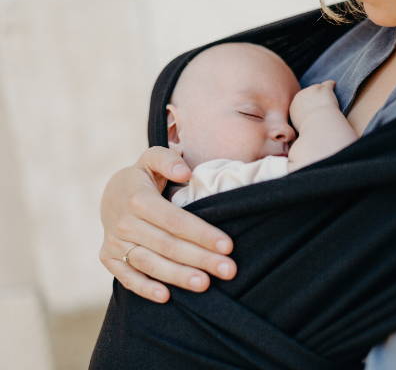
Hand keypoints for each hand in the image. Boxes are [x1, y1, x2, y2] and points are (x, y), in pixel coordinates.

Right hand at [99, 146, 236, 302]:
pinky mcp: (108, 258)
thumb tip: (185, 172)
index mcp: (138, 199)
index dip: (202, 234)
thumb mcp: (152, 158)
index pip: (175, 221)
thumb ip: (168, 160)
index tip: (228, 246)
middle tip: (228, 270)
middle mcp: (124, 223)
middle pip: (167, 245)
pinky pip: (126, 277)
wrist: (111, 193)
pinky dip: (144, 288)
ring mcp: (114, 242)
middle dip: (200, 258)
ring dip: (178, 276)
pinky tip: (166, 297)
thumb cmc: (144, 176)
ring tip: (204, 284)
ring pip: (150, 263)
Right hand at [289, 80, 338, 125]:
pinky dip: (332, 84)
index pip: (300, 102)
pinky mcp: (324, 89)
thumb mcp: (300, 130)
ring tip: (329, 100)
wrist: (319, 126)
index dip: (307, 105)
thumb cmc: (312, 131)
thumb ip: (301, 123)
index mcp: (294, 106)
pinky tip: (335, 86)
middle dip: (314, 98)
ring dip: (323, 93)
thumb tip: (304, 126)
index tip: (313, 110)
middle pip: (308, 93)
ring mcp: (312, 90)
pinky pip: (329, 83)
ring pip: (318, 88)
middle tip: (321, 106)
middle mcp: (300, 96)